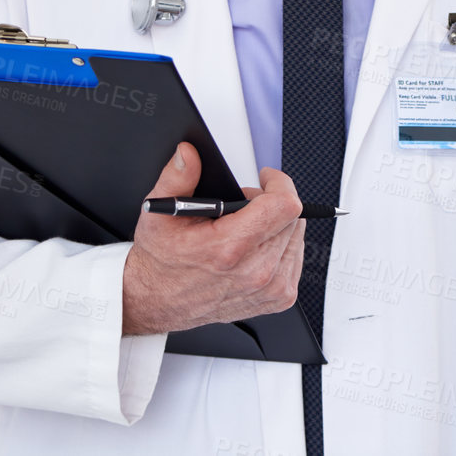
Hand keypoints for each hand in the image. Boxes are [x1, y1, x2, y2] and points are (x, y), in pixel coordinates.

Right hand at [121, 142, 305, 335]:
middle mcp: (255, 272)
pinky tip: (256, 247)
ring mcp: (270, 288)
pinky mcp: (278, 298)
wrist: (158, 301)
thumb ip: (177, 178)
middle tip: (244, 206)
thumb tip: (189, 154)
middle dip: (271, 202)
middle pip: (292, 217)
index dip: (279, 184)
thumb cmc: (161, 261)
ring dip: (278, 224)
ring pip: (296, 235)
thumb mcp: (160, 213)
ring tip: (247, 228)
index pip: (285, 206)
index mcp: (230, 249)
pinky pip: (296, 257)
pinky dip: (282, 245)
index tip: (266, 179)